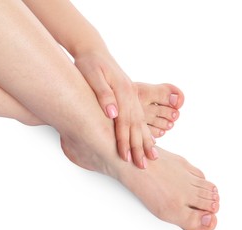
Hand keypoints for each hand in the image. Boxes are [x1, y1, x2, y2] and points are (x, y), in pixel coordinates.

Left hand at [74, 51, 157, 168]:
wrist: (93, 51)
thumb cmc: (89, 63)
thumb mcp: (92, 75)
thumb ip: (103, 94)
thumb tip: (112, 113)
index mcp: (123, 92)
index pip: (123, 123)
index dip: (124, 142)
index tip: (125, 158)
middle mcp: (130, 96)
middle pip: (136, 126)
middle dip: (140, 147)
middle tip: (143, 166)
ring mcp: (131, 97)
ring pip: (140, 123)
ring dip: (146, 141)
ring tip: (152, 157)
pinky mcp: (128, 97)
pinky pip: (139, 117)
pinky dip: (144, 130)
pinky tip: (147, 139)